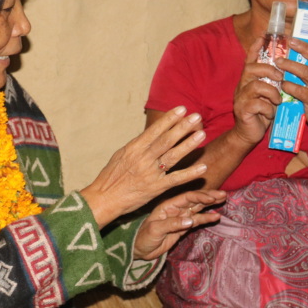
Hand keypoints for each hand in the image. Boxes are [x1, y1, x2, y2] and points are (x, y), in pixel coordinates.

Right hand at [81, 106, 208, 226]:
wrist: (105, 198)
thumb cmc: (111, 176)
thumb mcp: (121, 155)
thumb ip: (137, 145)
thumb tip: (151, 134)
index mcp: (134, 148)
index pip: (155, 130)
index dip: (169, 119)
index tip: (182, 109)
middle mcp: (143, 158)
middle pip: (167, 140)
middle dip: (183, 127)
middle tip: (197, 117)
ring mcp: (151, 173)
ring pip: (173, 156)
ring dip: (188, 145)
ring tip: (201, 134)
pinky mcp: (156, 188)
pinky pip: (176, 179)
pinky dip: (190, 173)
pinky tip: (202, 167)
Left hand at [132, 189, 224, 259]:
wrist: (140, 249)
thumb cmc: (144, 237)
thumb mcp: (156, 230)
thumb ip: (172, 224)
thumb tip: (191, 220)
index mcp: (168, 206)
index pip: (187, 198)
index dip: (200, 196)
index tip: (212, 197)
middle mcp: (176, 209)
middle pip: (195, 200)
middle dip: (209, 196)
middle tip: (223, 194)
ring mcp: (180, 217)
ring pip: (198, 208)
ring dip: (210, 204)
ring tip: (223, 199)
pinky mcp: (183, 227)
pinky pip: (197, 220)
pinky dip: (206, 218)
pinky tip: (216, 217)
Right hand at [230, 37, 283, 145]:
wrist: (249, 134)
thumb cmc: (261, 113)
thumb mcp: (268, 95)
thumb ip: (272, 84)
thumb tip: (286, 71)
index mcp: (248, 80)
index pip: (250, 60)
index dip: (255, 48)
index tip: (263, 36)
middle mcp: (242, 86)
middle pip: (251, 69)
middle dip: (269, 70)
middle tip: (281, 77)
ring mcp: (240, 98)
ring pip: (256, 86)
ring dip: (271, 92)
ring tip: (278, 101)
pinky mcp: (242, 110)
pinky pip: (257, 104)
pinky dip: (267, 108)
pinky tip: (271, 113)